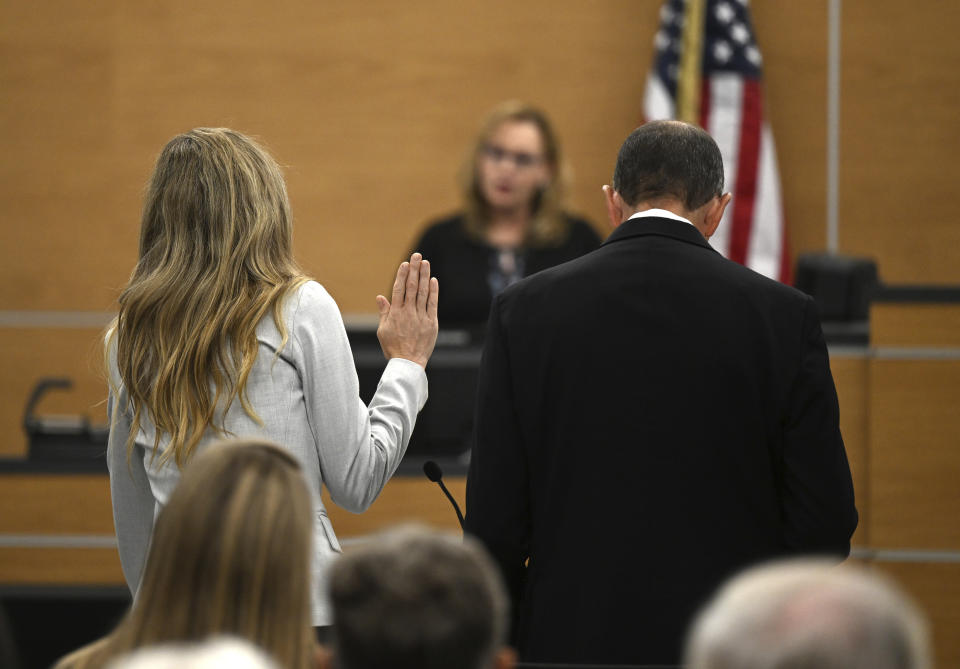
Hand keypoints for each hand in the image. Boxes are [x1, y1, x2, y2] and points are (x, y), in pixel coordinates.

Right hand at [376, 252, 438, 368]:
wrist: (408, 363)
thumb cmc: (393, 347)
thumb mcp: (383, 330)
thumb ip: (384, 312)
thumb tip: (380, 297)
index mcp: (395, 313)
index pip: (399, 289)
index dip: (402, 275)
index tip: (405, 264)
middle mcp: (408, 312)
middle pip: (412, 287)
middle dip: (414, 270)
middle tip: (417, 256)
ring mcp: (420, 317)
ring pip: (423, 292)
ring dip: (424, 276)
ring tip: (426, 263)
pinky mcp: (431, 323)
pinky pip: (432, 304)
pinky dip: (433, 292)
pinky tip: (433, 280)